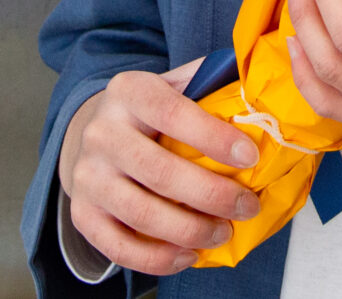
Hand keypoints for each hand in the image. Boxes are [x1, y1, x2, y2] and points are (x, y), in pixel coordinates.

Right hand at [60, 56, 262, 277]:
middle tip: (247, 206)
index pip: (172, 112)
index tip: (250, 157)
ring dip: (190, 230)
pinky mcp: (81, 213)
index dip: (213, 137)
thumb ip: (211, 82)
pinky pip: (119, 246)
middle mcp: (101, 132)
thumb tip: (260, 88)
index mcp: (130, 91)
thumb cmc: (150, 111)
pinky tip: (189, 255)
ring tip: (223, 233)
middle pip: (159, 171)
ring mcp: (88, 176)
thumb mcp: (175, 84)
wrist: (92, 132)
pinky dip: (158, 259)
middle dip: (212, 195)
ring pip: (141, 213)